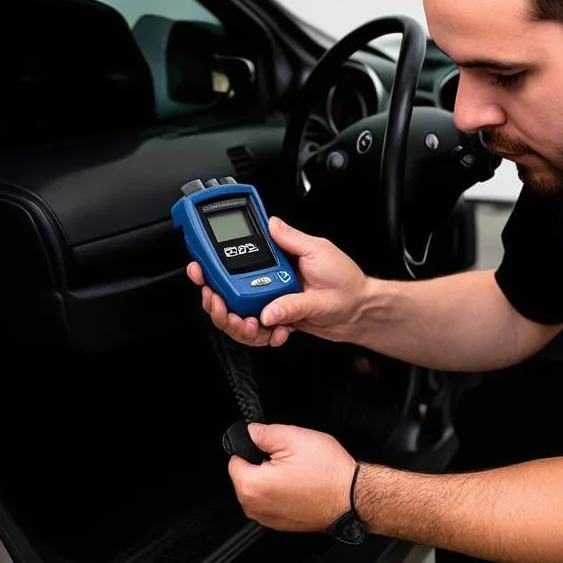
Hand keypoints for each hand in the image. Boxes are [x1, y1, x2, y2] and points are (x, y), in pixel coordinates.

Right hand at [186, 215, 368, 346]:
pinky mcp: (279, 321)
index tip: (202, 271)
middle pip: (227, 294)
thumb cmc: (346, 280)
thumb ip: (291, 241)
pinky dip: (263, 336)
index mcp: (274, 260)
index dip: (213, 267)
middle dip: (217, 304)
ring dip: (237, 324)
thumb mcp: (319, 251)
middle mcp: (269, 281)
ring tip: (250, 325)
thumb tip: (270, 226)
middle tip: (220, 306)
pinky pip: (259, 333)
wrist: (360, 311)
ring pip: (238, 317)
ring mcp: (273, 303)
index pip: (234, 261)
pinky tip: (276, 332)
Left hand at [228, 423, 356, 531]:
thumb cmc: (329, 473)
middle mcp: (256, 508)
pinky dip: (281, 494)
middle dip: (261, 466)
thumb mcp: (295, 438)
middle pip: (245, 478)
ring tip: (297, 473)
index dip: (252, 450)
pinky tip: (301, 486)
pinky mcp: (283, 525)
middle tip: (288, 460)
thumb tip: (250, 432)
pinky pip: (272, 503)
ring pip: (258, 491)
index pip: (234, 462)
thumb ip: (264, 433)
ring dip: (271, 480)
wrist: (353, 497)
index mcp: (253, 487)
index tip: (269, 449)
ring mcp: (269, 520)